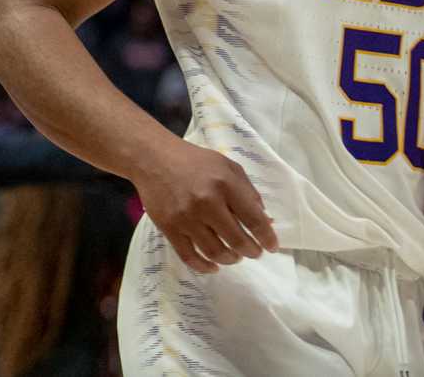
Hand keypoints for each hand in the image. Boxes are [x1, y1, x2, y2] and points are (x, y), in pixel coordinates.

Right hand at [133, 140, 276, 273]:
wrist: (152, 158)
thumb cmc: (195, 161)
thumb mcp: (228, 167)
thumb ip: (249, 193)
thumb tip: (266, 222)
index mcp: (225, 185)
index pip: (254, 220)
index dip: (267, 238)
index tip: (272, 247)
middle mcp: (206, 202)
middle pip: (238, 241)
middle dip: (251, 251)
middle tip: (253, 251)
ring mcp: (185, 217)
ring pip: (216, 252)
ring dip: (231, 259)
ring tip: (234, 256)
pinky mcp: (168, 227)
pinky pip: (189, 256)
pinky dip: (204, 267)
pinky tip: (213, 266)